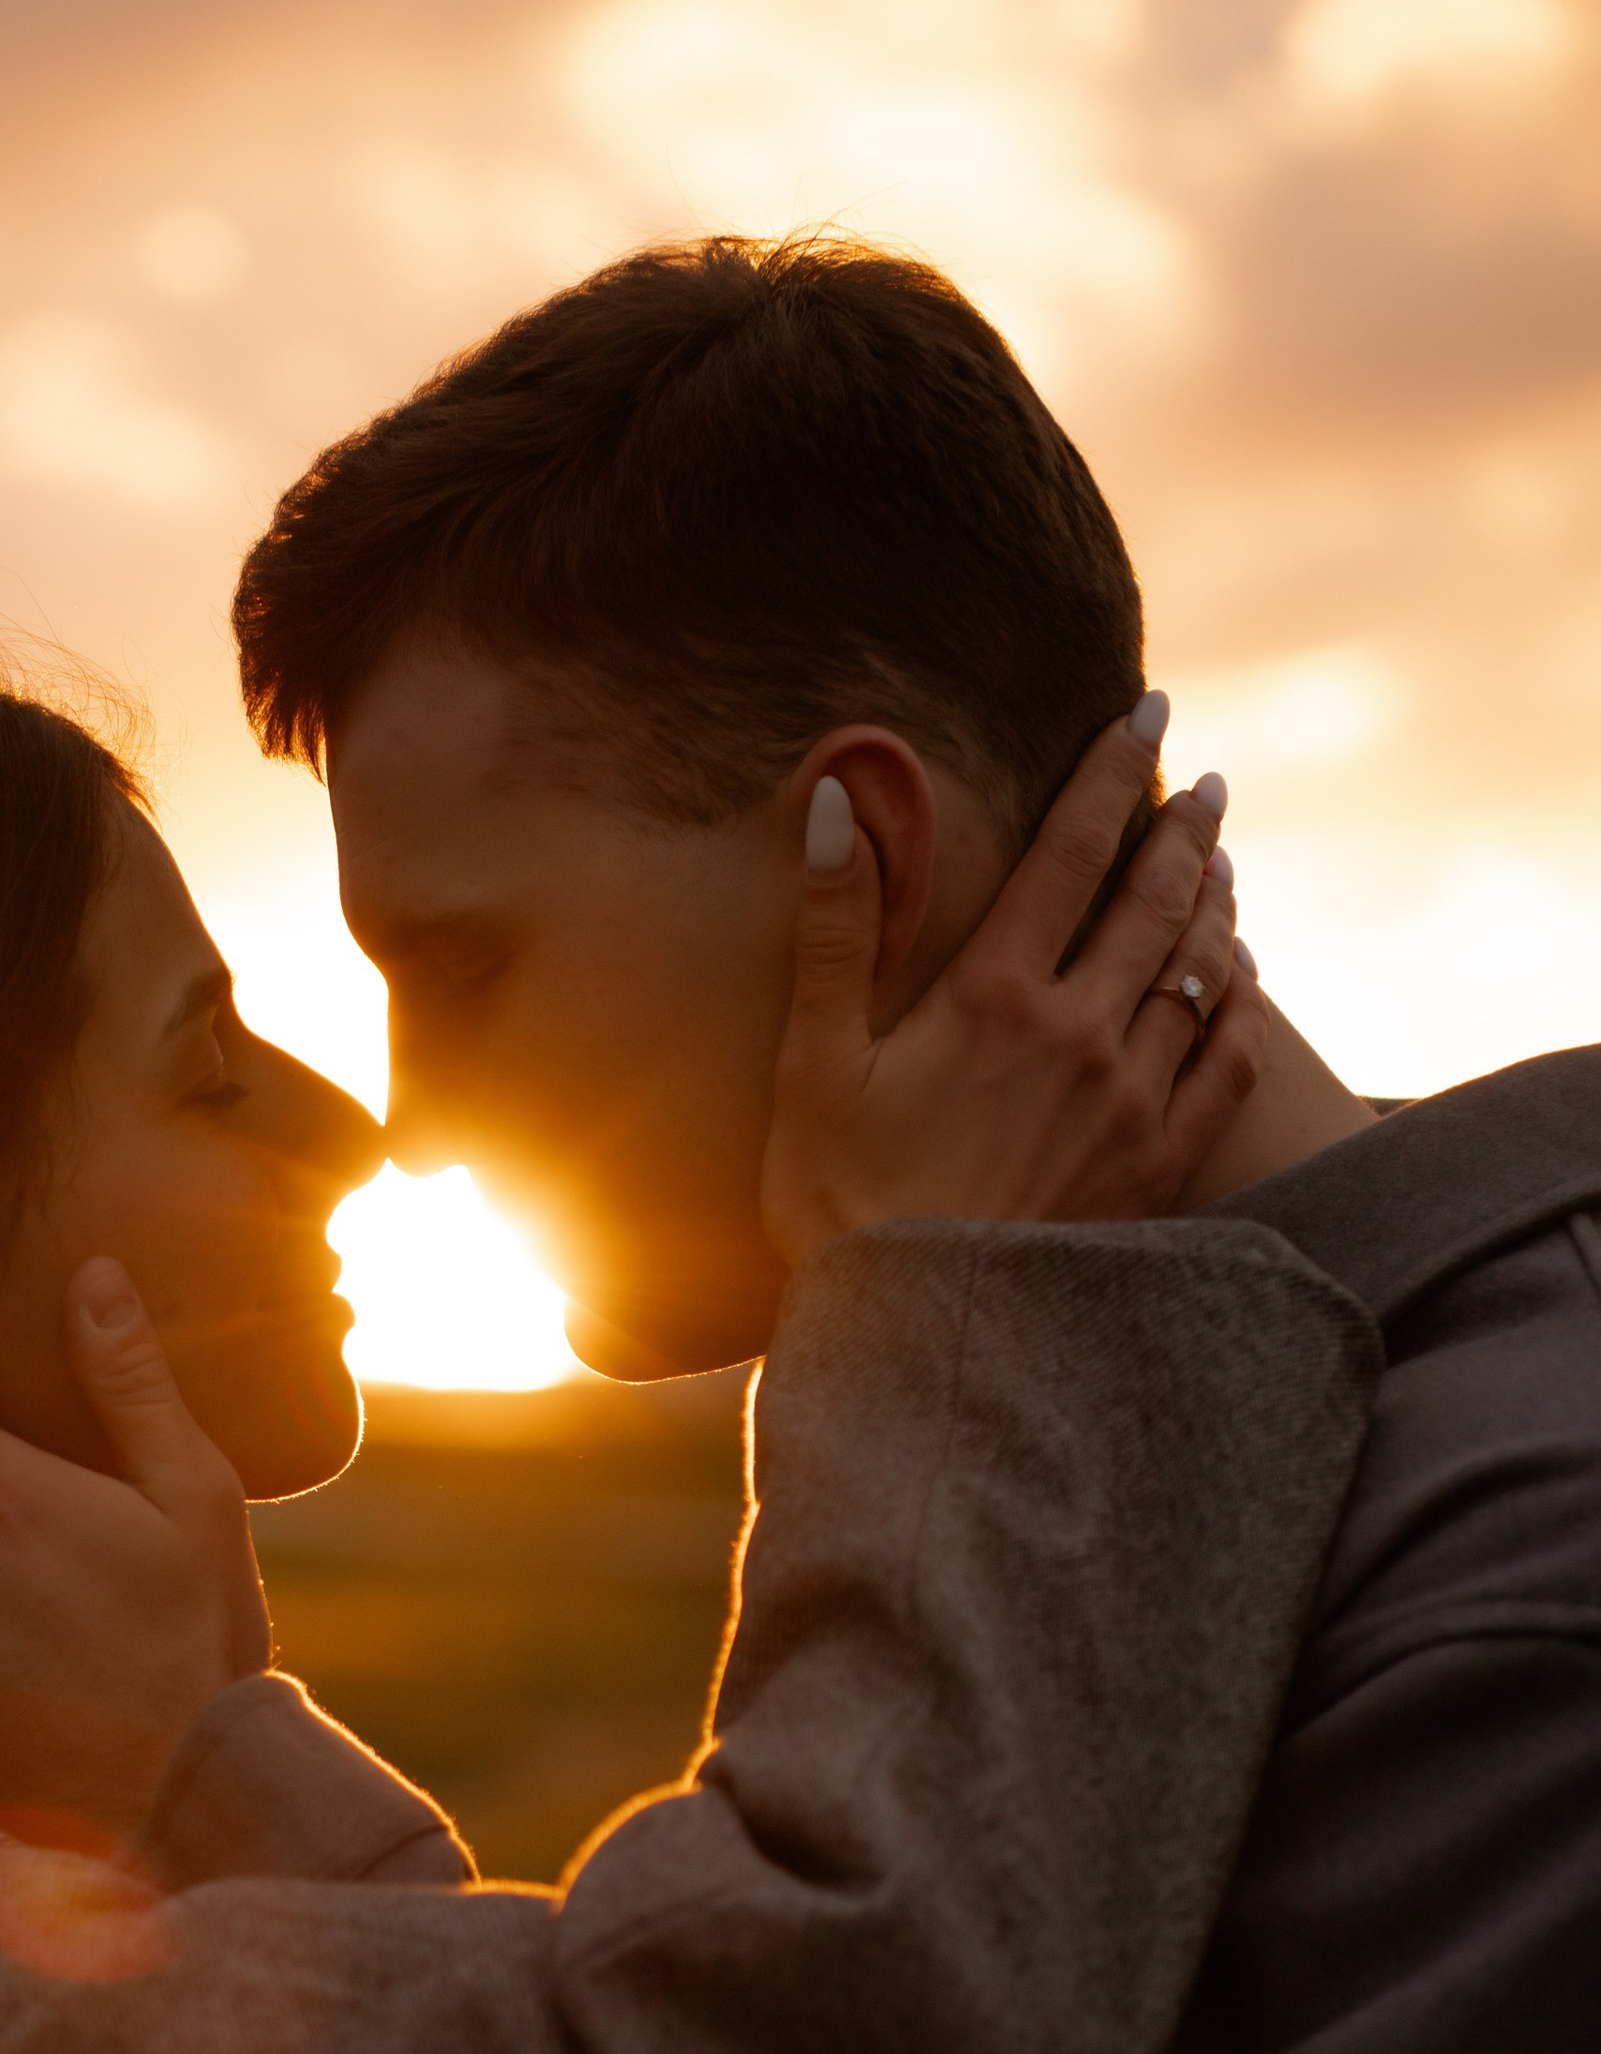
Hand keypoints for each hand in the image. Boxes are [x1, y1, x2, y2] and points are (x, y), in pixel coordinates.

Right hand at [761, 701, 1260, 1258]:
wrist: (924, 1343)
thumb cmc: (842, 1206)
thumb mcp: (813, 1066)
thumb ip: (834, 929)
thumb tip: (833, 802)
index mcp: (994, 997)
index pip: (1072, 849)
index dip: (1112, 768)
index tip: (1147, 710)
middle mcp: (1081, 1033)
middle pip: (1154, 896)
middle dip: (1184, 825)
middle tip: (1206, 781)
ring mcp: (1133, 1099)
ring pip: (1201, 968)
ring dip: (1215, 901)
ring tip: (1220, 860)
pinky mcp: (1160, 1163)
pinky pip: (1228, 1059)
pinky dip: (1240, 1001)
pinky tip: (1239, 979)